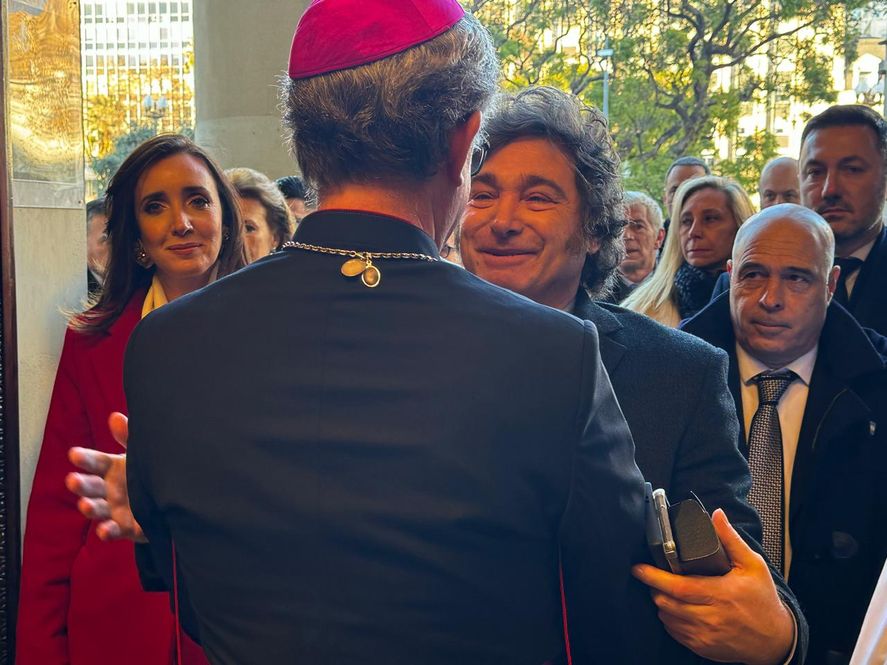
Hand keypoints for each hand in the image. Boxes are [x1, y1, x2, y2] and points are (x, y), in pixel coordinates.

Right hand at [65, 412, 145, 542]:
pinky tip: (103, 530)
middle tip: (73, 480)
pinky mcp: (127, 528)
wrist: (173, 497)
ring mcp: (116, 509)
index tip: (74, 453)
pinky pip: (115, 530)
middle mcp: (109, 489)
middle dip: (81, 484)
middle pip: (91, 487)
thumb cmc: (151, 471)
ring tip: (85, 505)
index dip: (85, 458)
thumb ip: (129, 437)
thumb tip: (115, 417)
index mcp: (112, 468)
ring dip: (89, 507)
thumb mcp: (141, 453)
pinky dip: (108, 531)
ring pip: (97, 509)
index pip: (95, 462)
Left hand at [632, 509, 794, 664]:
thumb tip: (717, 516)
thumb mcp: (753, 565)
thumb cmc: (764, 601)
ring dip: (661, 603)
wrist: (776, 640)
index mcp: (720, 594)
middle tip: (652, 576)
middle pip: (666, 602)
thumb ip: (731, 540)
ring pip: (667, 618)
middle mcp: (710, 617)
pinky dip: (669, 619)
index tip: (638, 568)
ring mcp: (705, 635)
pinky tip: (675, 608)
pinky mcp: (703, 647)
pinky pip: (675, 633)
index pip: (678, 586)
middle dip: (654, 587)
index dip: (654, 577)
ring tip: (665, 590)